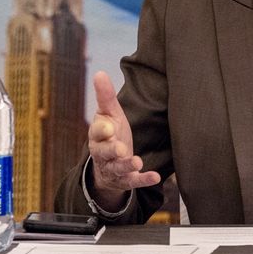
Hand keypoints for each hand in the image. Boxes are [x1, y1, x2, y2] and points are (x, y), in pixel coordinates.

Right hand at [86, 70, 159, 205]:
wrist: (107, 164)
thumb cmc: (110, 133)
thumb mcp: (108, 114)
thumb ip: (105, 96)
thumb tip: (99, 72)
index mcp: (97, 135)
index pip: (97, 131)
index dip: (102, 129)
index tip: (108, 126)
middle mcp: (103, 153)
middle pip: (104, 152)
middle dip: (112, 150)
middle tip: (121, 148)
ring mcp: (113, 168)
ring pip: (117, 168)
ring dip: (127, 165)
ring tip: (137, 162)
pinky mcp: (125, 180)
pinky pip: (133, 181)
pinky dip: (143, 179)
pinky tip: (155, 177)